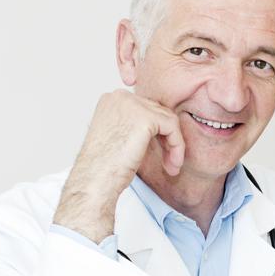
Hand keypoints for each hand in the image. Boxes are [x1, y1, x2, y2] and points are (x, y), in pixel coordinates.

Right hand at [53, 90, 184, 242]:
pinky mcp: (146, 118)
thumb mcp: (122, 137)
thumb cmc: (105, 166)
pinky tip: (173, 163)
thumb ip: (137, 126)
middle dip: (167, 139)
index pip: (147, 109)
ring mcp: (133, 105)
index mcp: (113, 100)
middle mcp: (121, 97)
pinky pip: (173, 128)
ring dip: (175, 145)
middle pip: (159, 113)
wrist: (96, 178)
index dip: (158, 133)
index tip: (161, 153)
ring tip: (172, 166)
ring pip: (169, 120)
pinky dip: (177, 146)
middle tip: (169, 162)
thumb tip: (164, 126)